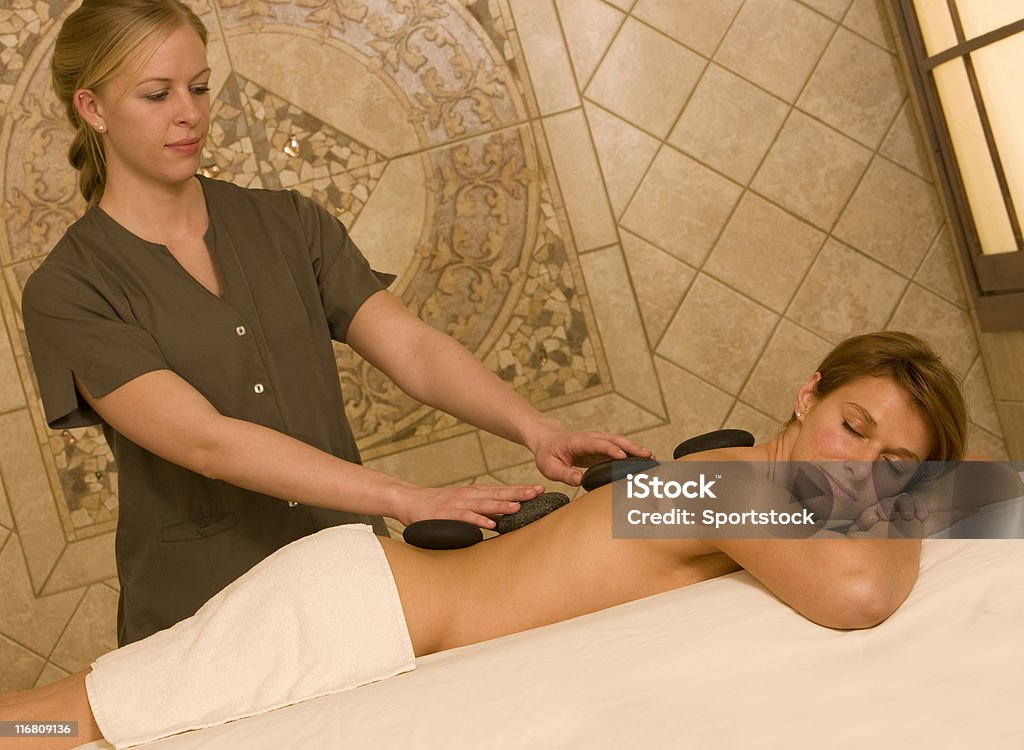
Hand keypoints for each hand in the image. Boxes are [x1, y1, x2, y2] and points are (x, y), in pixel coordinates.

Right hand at [398, 483, 544, 529]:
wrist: (408, 500)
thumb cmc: (437, 505)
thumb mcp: (463, 503)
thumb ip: (481, 510)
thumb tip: (503, 518)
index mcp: (474, 493)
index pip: (502, 490)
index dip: (521, 489)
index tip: (539, 489)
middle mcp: (469, 495)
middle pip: (498, 493)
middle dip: (519, 492)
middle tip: (538, 491)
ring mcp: (458, 504)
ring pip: (484, 504)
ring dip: (502, 504)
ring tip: (519, 506)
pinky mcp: (447, 514)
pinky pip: (465, 518)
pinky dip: (478, 520)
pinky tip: (491, 525)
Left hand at [531, 429, 652, 485]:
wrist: (548, 440)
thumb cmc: (548, 454)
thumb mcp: (550, 467)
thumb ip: (565, 474)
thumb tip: (580, 480)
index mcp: (578, 441)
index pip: (597, 443)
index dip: (610, 449)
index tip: (623, 456)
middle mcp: (591, 438)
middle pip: (614, 440)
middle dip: (631, 447)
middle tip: (647, 456)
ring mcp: (598, 442)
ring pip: (619, 442)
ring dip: (635, 449)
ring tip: (651, 457)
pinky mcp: (602, 448)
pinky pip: (619, 449)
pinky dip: (631, 453)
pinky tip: (643, 460)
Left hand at [851, 491, 927, 532]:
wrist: (903, 531)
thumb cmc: (881, 533)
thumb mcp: (869, 534)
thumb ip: (859, 533)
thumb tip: (849, 538)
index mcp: (873, 513)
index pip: (869, 513)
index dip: (869, 516)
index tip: (872, 520)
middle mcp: (886, 506)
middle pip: (885, 504)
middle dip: (886, 509)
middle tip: (888, 517)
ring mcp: (901, 504)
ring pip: (903, 500)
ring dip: (905, 507)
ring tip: (908, 517)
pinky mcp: (915, 505)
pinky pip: (918, 503)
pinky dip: (920, 508)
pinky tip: (921, 516)